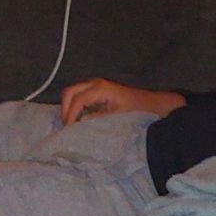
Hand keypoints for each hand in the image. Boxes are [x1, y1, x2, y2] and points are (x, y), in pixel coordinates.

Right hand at [59, 78, 185, 126]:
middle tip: (66, 128)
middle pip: (69, 92)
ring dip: (68, 108)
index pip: (77, 100)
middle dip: (65, 110)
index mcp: (101, 88)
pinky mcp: (96, 90)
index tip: (69, 131)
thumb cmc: (138, 110)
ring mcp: (95, 85)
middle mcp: (95, 83)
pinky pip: (78, 96)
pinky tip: (78, 120)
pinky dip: (74, 107)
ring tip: (71, 125)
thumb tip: (80, 125)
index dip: (70, 116)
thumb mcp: (118, 118)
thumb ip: (98, 120)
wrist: (151, 104)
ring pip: (72, 93)